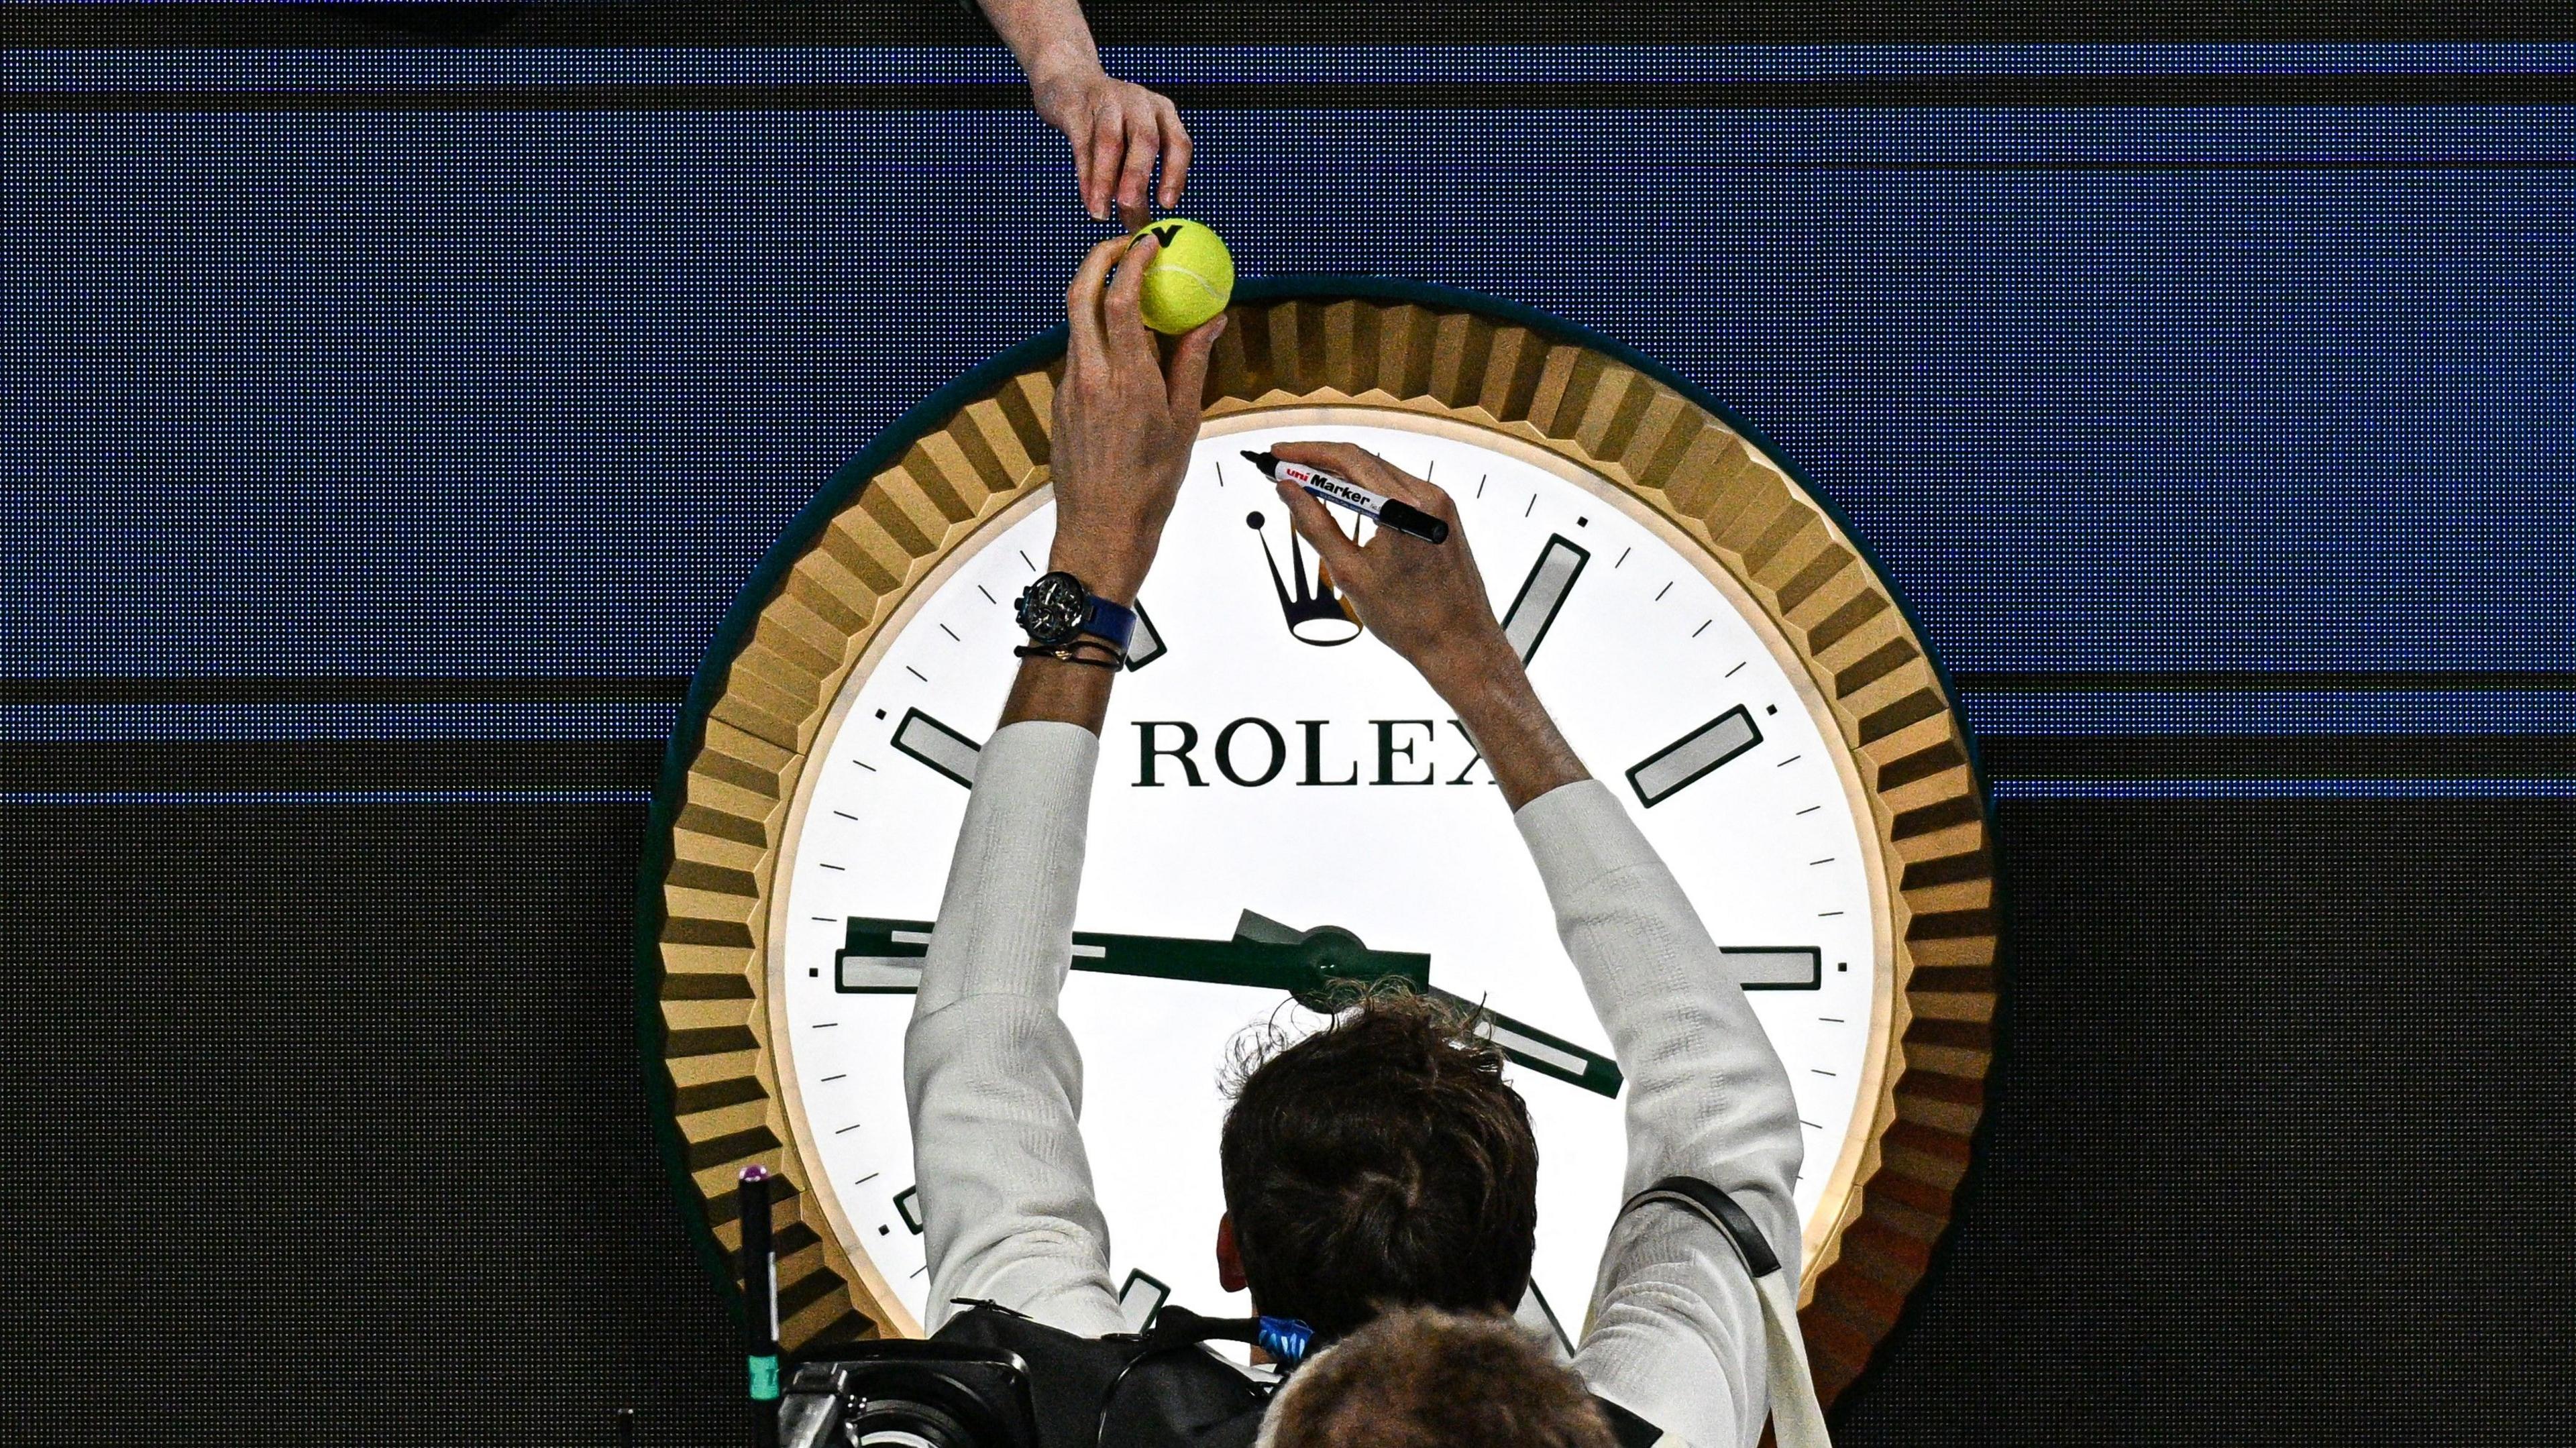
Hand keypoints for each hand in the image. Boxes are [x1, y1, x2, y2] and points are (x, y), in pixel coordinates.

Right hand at [1030, 63, 1192, 219]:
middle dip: (1138, 176)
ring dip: (1106, 179)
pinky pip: (1082, 143)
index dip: (1175, 174)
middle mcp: (1139, 103)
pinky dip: (1086, 174)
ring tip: (1102, 213)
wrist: (1068, 80)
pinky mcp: (1078, 107)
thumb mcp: (1132, 143)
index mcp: (1162, 112)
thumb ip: (1138, 182)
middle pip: (1145, 139)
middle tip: (1130, 208)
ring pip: (1110, 141)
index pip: (1178, 143)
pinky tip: (1088, 199)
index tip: (1167, 205)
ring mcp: (1108, 101)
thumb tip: (1141, 227)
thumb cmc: (1107, 122)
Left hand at [1048, 233, 1227, 603]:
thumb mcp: (1185, 423)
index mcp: (1128, 381)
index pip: (1121, 300)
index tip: (1150, 243)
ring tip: (1129, 293)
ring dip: (1097, 297)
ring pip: (1075, 324)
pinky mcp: (1060, 403)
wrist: (1102, 531)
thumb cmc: (1150, 486)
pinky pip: (1078, 355)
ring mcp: (1069, 389)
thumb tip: (1211, 319)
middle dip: (1098, 258)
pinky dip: (1097, 337)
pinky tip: (1121, 349)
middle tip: (1124, 244)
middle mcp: (1090, 378)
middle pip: (1080, 295)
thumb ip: (1193, 364)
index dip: (1133, 261)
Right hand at [1266, 442, 1513, 689]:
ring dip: (1340, 475)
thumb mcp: (1350, 573)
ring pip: (1380, 473)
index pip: (1347, 460)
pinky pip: (1397, 490)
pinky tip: (1342, 499)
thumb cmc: (1410, 619)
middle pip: (1363, 460)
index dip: (1306, 453)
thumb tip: (1287, 491)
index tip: (1276, 456)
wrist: (1460, 645)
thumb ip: (1315, 525)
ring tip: (1304, 483)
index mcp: (1406, 508)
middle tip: (1282, 467)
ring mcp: (1440, 504)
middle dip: (1318, 460)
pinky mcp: (1443, 515)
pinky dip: (1366, 491)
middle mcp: (1428, 497)